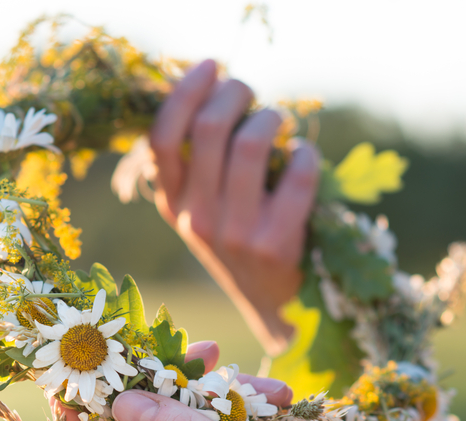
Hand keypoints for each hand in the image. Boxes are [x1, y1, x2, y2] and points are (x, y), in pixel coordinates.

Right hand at [150, 60, 320, 355]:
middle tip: (250, 91)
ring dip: (271, 117)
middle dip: (235, 92)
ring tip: (279, 121)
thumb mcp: (204, 209)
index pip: (161, 139)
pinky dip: (304, 153)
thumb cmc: (242, 242)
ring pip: (250, 144)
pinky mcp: (274, 245)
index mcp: (172, 206)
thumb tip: (216, 94)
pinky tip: (304, 157)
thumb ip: (201, 164)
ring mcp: (234, 234)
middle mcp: (195, 220)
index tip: (210, 66)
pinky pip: (295, 174)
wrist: (274, 308)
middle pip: (207, 130)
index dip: (184, 92)